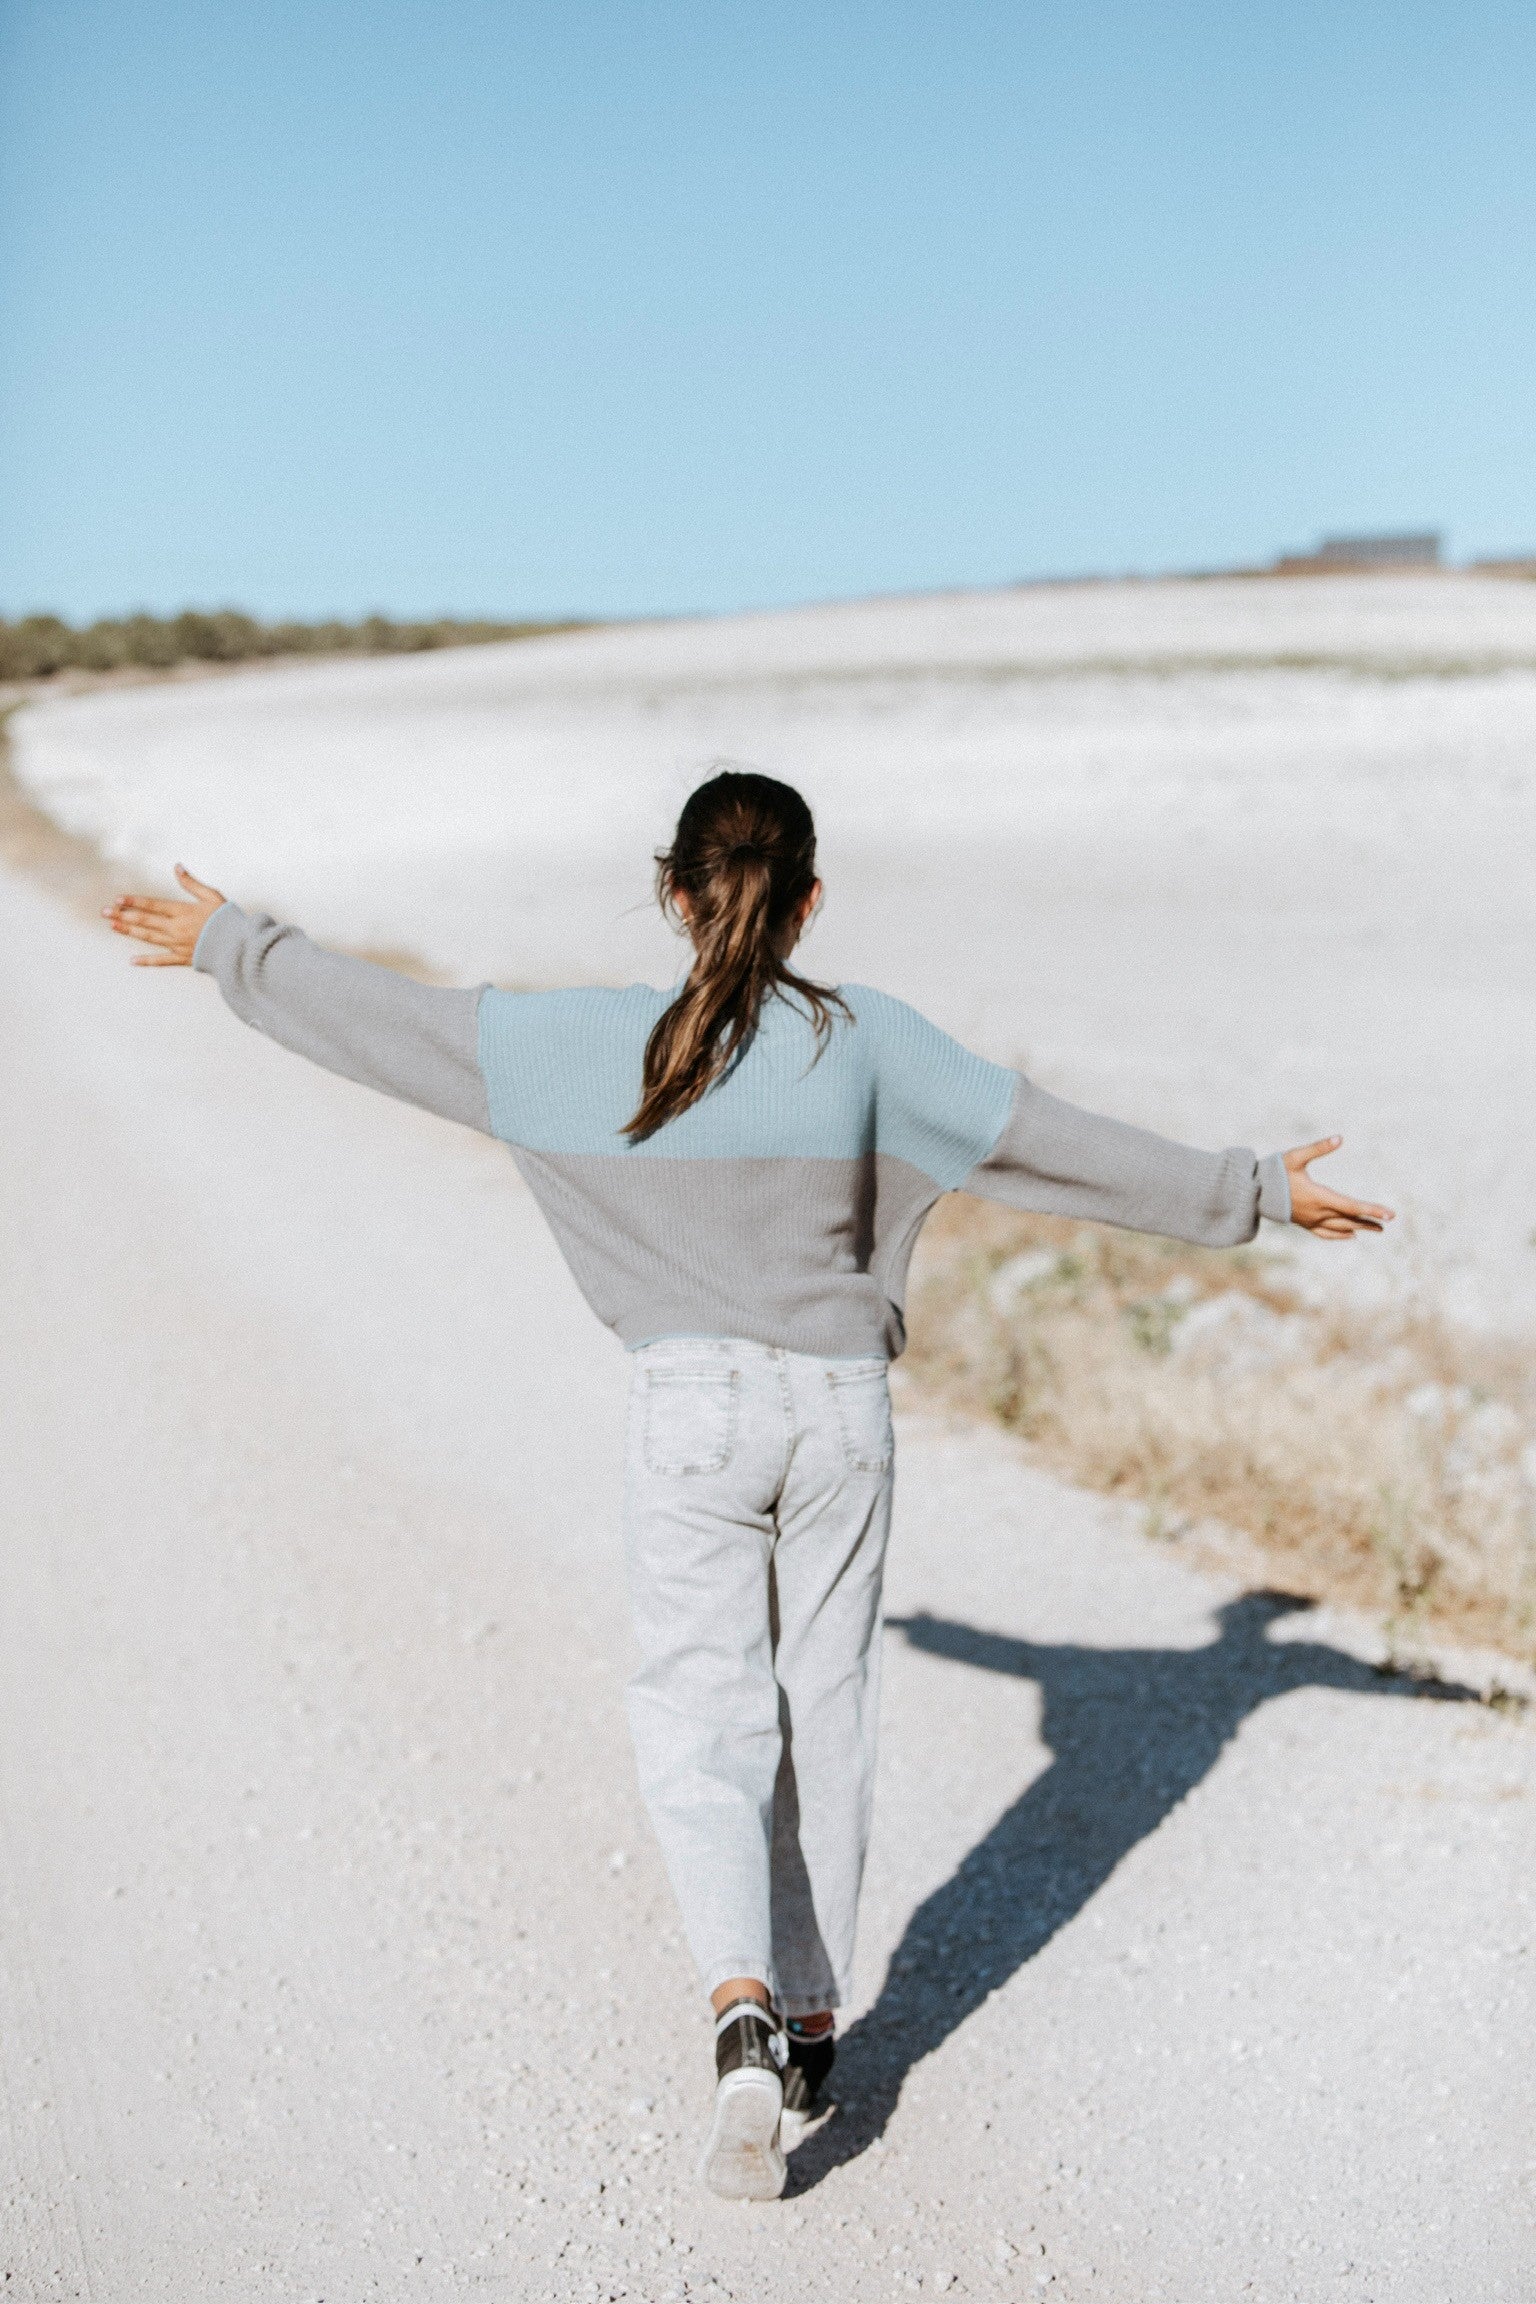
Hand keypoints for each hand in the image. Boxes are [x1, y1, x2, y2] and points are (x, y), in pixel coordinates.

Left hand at [104, 866, 226, 965]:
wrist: (240, 947)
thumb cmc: (228, 920)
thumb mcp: (212, 896)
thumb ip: (192, 883)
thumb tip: (177, 867)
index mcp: (183, 912)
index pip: (153, 905)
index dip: (134, 902)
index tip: (118, 899)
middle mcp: (176, 928)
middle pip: (145, 921)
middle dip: (123, 916)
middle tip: (104, 912)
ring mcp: (178, 944)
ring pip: (148, 937)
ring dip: (129, 932)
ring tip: (113, 926)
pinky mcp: (183, 958)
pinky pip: (162, 961)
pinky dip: (147, 961)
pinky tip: (132, 961)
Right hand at [1283, 1137, 1393, 1238]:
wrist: (1254, 1191)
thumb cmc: (1275, 1172)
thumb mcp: (1297, 1156)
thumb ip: (1319, 1148)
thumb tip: (1340, 1138)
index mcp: (1319, 1197)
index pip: (1352, 1206)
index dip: (1372, 1210)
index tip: (1390, 1215)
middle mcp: (1318, 1212)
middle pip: (1350, 1220)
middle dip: (1370, 1221)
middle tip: (1388, 1222)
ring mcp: (1311, 1220)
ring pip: (1341, 1228)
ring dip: (1359, 1228)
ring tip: (1376, 1230)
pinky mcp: (1304, 1223)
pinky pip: (1326, 1234)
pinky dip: (1340, 1235)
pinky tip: (1350, 1235)